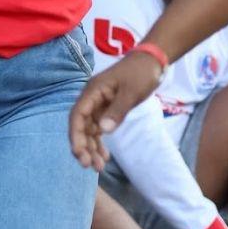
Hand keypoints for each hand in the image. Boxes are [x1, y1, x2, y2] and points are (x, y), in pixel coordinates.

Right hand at [68, 52, 162, 169]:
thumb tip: (102, 131)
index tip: (79, 153)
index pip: (77, 115)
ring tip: (98, 166)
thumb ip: (117, 111)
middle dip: (82, 145)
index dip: (75, 135)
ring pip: (89, 129)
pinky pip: (98, 128)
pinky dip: (99, 142)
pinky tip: (104, 156)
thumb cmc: (141, 73)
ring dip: (91, 147)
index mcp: (93, 91)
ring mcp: (98, 104)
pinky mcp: (107, 109)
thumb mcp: (131, 92)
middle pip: (81, 125)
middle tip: (89, 165)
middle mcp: (92, 98)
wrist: (152, 62)